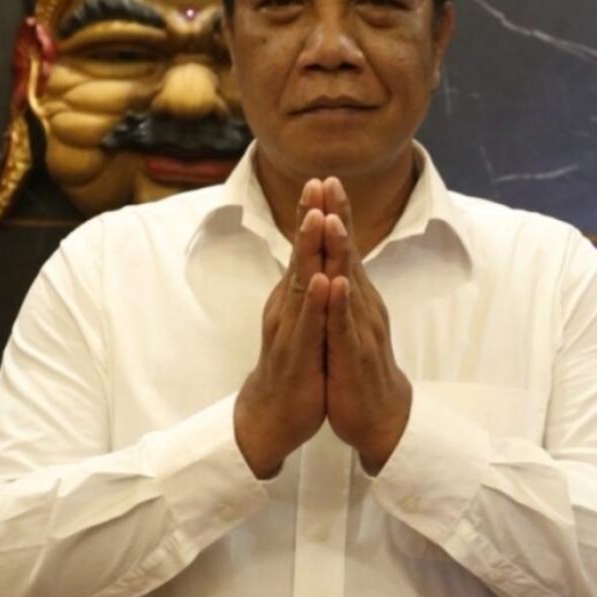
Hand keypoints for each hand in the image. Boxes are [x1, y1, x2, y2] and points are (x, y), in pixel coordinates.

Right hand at [234, 180, 327, 477]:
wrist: (271, 415)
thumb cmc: (292, 365)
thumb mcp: (301, 320)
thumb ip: (305, 290)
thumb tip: (312, 260)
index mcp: (293, 297)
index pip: (305, 249)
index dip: (312, 215)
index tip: (322, 181)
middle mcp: (288, 306)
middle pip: (300, 255)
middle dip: (309, 217)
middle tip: (316, 182)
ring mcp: (290, 329)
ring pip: (302, 283)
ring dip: (309, 249)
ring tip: (317, 217)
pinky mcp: (297, 355)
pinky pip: (308, 325)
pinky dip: (317, 302)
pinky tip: (325, 281)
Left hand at [321, 178, 411, 474]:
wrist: (377, 415)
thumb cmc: (357, 364)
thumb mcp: (346, 318)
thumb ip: (343, 288)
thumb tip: (334, 258)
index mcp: (355, 295)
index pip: (344, 246)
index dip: (336, 213)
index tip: (324, 179)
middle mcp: (362, 304)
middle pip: (349, 253)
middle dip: (339, 216)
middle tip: (330, 181)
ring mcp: (360, 328)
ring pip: (349, 284)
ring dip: (342, 251)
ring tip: (333, 220)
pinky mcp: (354, 355)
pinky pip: (345, 327)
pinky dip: (340, 305)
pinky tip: (335, 284)